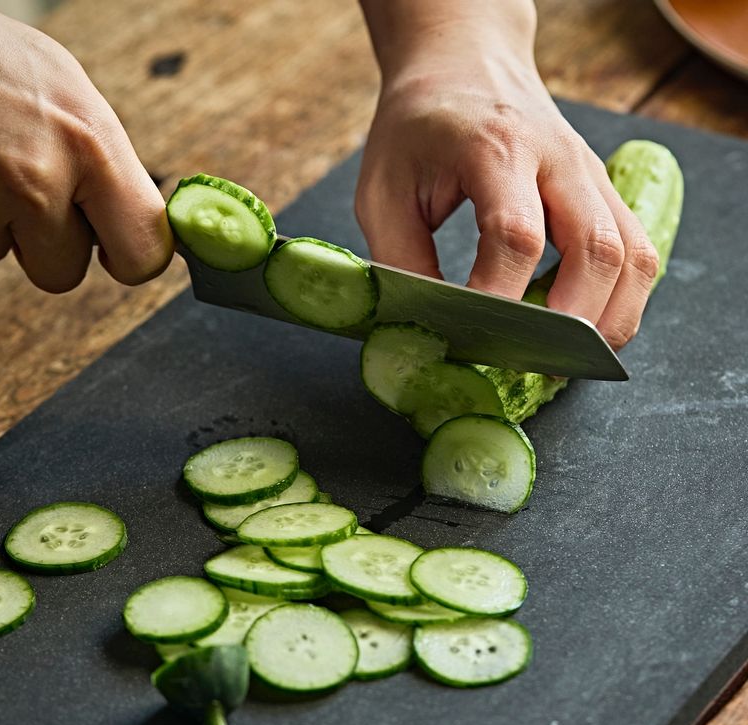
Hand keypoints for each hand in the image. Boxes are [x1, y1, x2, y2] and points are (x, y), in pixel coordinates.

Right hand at [0, 1, 172, 291]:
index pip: (144, 250)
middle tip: (27, 195)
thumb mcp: (63, 90)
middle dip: (48, 247)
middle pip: (66, 272)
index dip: (131, 260)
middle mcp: (45, 175)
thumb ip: (103, 159)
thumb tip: (131, 217)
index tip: (117, 253)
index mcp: (92, 140)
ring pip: (4, 256)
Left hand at [356, 0, 658, 350]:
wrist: (462, 69)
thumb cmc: (417, 131)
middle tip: (536, 362)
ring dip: (610, 316)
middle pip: (598, 247)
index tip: (473, 338)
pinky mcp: (601, 191)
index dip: (498, 297)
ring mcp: (590, 174)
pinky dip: (620, 297)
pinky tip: (587, 323)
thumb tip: (428, 331)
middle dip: (573, 320)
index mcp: (495, 148)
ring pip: (634, 254)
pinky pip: (635, 251)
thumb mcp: (382, 192)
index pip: (516, 235)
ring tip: (571, 357)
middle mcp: (558, 158)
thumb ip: (401, 262)